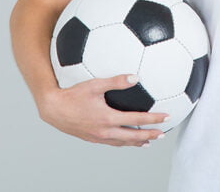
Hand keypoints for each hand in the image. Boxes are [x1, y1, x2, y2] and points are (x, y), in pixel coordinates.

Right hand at [38, 74, 169, 147]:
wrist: (53, 109)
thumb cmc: (73, 95)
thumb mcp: (95, 84)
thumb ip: (116, 81)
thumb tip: (136, 77)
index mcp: (108, 118)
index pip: (136, 120)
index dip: (153, 119)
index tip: (166, 117)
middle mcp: (105, 131)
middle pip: (132, 137)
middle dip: (149, 135)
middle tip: (163, 134)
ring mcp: (98, 137)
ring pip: (122, 142)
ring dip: (137, 142)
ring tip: (148, 141)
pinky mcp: (92, 138)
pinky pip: (112, 143)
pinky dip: (123, 142)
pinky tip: (126, 139)